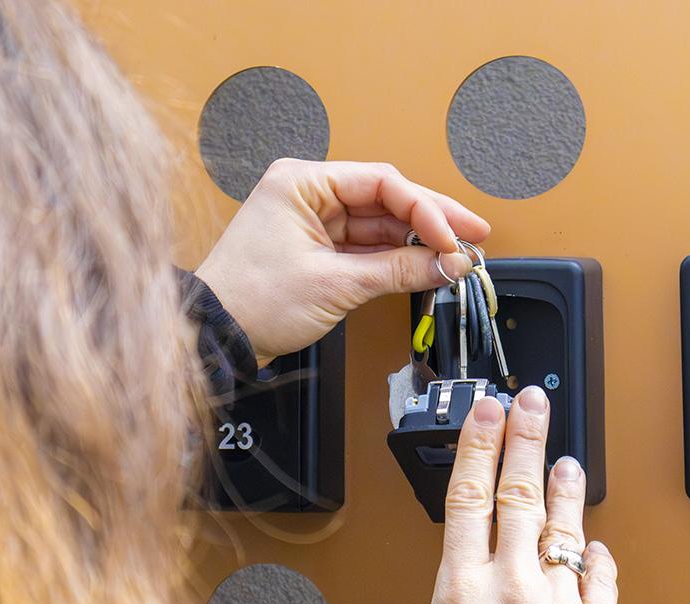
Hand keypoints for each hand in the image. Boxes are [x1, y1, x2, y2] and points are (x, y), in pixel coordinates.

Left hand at [195, 159, 489, 361]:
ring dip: (417, 242)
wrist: (216, 337)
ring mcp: (313, 221)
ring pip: (380, 224)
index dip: (425, 210)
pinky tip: (427, 265)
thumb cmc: (251, 301)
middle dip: (431, 221)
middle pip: (386, 199)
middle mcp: (309, 193)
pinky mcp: (317, 249)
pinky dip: (396, 258)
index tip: (453, 238)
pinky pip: (367, 246)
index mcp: (303, 182)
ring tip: (456, 257)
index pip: (382, 183)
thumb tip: (447, 263)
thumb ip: (398, 270)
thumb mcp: (335, 284)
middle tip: (473, 235)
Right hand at [392, 387, 621, 603]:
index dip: (476, 446)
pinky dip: (598, 557)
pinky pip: (601, 578)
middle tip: (531, 404)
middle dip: (524, 439)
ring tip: (565, 457)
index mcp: (460, 589)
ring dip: (564, 486)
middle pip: (519, 493)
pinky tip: (595, 544)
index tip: (483, 414)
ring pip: (562, 525)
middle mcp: (510, 583)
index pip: (467, 496)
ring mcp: (557, 600)